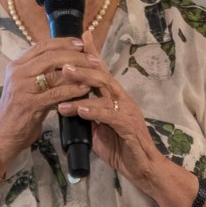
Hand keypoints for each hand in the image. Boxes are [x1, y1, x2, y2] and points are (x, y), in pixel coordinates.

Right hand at [0, 36, 91, 154]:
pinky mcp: (30, 105)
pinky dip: (73, 90)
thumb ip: (40, 71)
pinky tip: (85, 88)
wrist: (2, 134)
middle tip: (92, 57)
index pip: (42, 46)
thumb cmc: (18, 110)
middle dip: (75, 55)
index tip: (80, 43)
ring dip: (78, 72)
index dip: (63, 42)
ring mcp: (23, 88)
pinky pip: (56, 93)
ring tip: (94, 72)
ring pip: (54, 74)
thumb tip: (64, 58)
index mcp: (16, 65)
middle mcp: (17, 73)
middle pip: (50, 56)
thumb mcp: (25, 85)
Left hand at [53, 30, 165, 189]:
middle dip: (82, 69)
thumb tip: (66, 106)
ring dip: (83, 89)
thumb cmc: (120, 148)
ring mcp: (127, 111)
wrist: (142, 168)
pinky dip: (95, 111)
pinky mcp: (129, 127)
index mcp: (115, 97)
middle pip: (102, 77)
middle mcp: (122, 99)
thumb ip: (86, 115)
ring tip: (64, 86)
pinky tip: (81, 110)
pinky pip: (111, 115)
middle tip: (63, 65)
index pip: (102, 72)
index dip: (92, 54)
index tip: (80, 38)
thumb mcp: (98, 129)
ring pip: (105, 93)